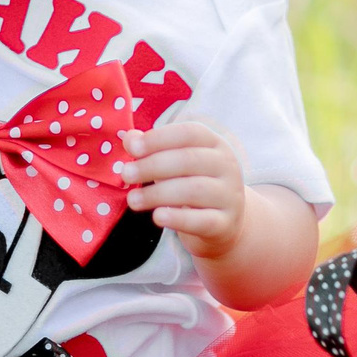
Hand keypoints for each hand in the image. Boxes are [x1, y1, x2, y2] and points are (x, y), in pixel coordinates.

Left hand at [116, 120, 246, 258]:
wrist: (223, 223)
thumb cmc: (191, 183)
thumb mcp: (174, 162)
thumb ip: (152, 148)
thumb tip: (129, 139)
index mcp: (214, 143)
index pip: (189, 133)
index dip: (159, 139)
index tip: (132, 149)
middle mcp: (226, 166)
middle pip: (189, 160)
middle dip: (152, 166)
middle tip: (126, 174)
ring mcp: (230, 195)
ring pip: (194, 190)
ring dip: (158, 194)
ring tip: (132, 200)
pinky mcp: (226, 223)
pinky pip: (203, 220)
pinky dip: (178, 219)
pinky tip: (157, 217)